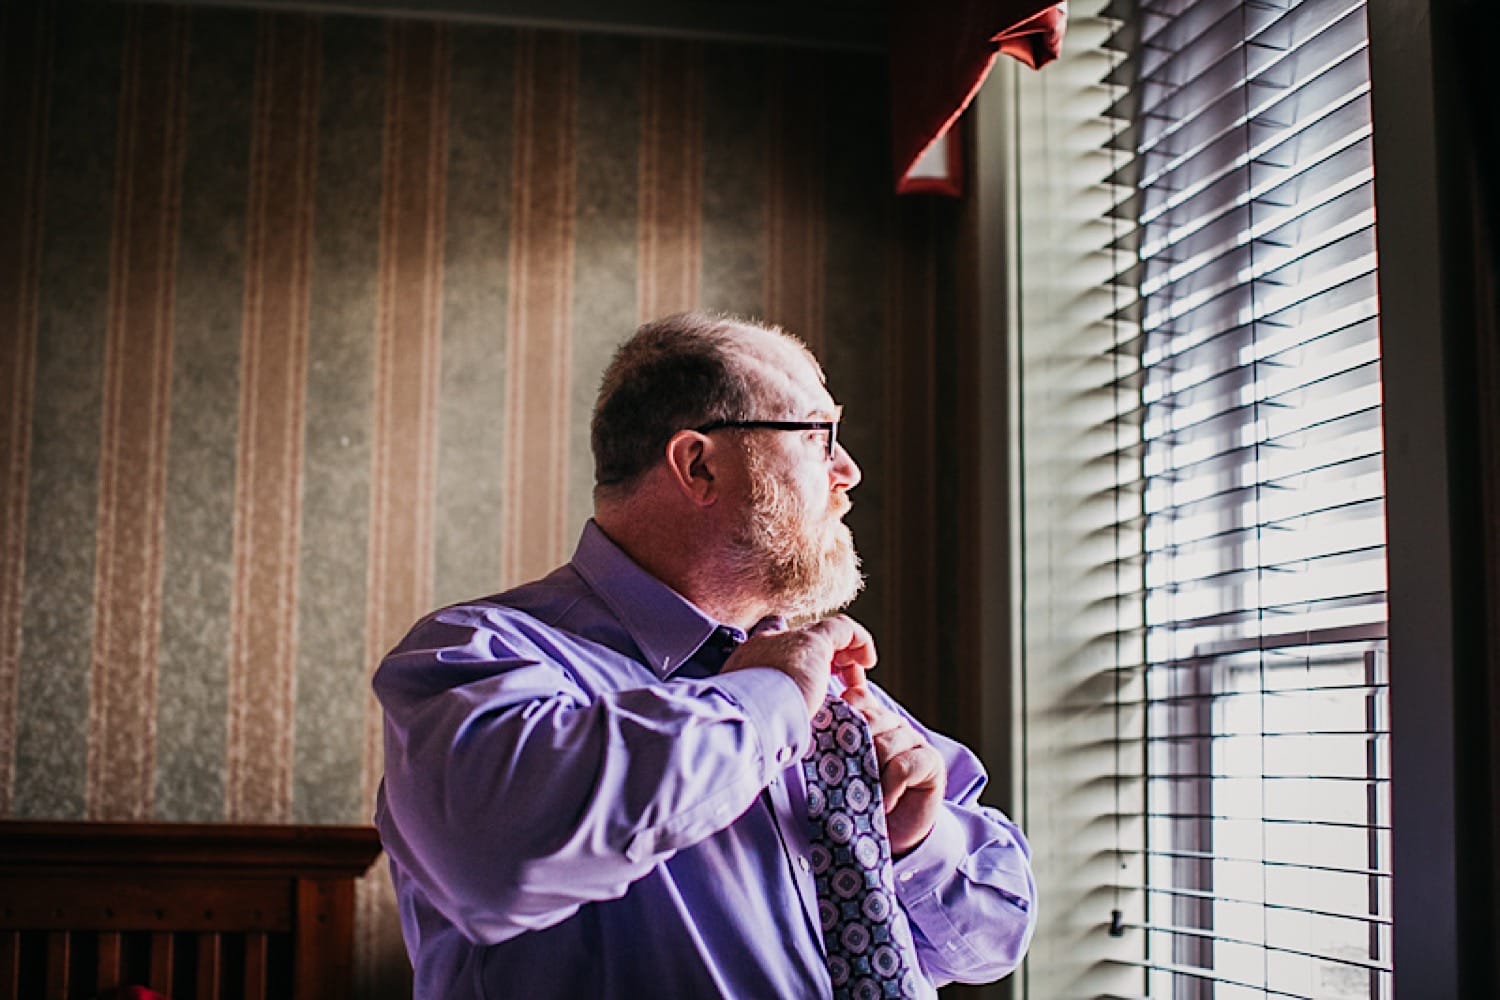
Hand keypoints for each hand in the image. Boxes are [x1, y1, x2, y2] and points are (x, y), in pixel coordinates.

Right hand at [721, 615, 876, 717]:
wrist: (747, 715)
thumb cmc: (747, 729)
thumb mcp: (752, 724)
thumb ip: (764, 721)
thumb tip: (773, 746)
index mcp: (745, 665)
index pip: (765, 648)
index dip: (786, 658)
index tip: (802, 681)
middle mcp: (764, 644)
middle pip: (798, 642)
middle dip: (821, 662)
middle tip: (836, 688)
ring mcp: (788, 640)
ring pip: (823, 636)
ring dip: (844, 658)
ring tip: (855, 682)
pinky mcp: (813, 642)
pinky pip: (843, 629)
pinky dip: (860, 642)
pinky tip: (867, 662)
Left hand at [839, 670, 946, 856]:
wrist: (892, 836)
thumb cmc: (860, 801)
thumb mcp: (841, 770)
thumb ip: (833, 745)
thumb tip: (807, 724)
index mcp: (871, 719)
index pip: (857, 698)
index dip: (845, 711)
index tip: (832, 735)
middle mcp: (893, 724)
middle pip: (869, 719)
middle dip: (853, 749)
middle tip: (846, 777)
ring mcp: (914, 740)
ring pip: (884, 744)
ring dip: (870, 773)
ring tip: (864, 795)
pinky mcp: (931, 761)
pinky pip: (902, 767)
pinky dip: (888, 788)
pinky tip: (884, 803)